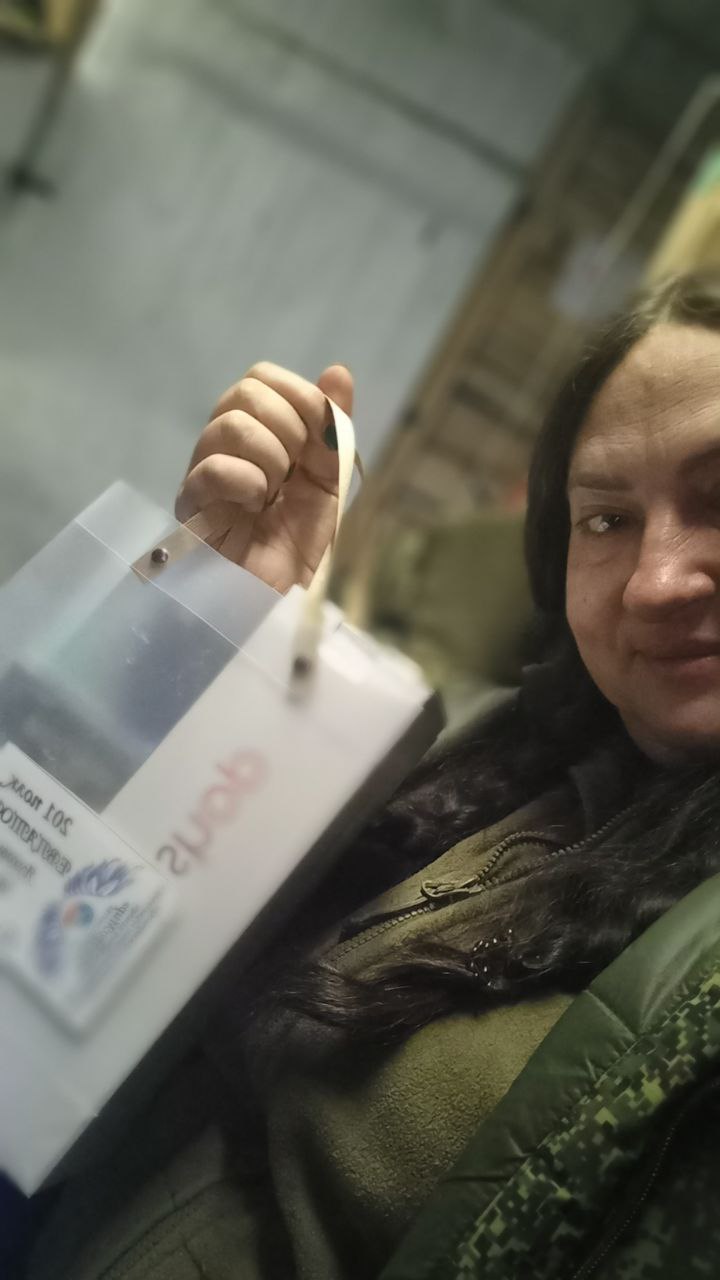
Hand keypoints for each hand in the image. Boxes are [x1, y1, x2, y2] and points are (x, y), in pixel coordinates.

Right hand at [176, 362, 352, 592]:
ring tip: (274, 493)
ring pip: (230, 425)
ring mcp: (203, 472)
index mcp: (256, 432)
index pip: (263, 378)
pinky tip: (256, 506)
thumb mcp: (330, 481)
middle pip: (245, 392)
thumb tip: (337, 371)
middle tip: (296, 471)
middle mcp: (224, 444)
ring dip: (271, 458)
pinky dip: (247, 482)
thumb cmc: (296, 541)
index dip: (299, 397)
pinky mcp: (191, 506)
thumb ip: (334, 429)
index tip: (320, 439)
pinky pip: (212, 470)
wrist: (277, 596)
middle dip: (289, 427)